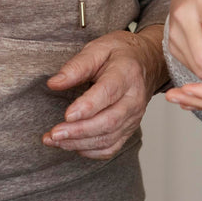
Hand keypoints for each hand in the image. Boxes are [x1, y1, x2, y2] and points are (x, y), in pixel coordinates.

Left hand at [43, 26, 164, 159]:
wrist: (147, 62)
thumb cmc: (120, 54)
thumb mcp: (98, 48)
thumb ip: (76, 66)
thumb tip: (54, 83)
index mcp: (126, 74)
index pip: (108, 93)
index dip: (88, 107)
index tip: (67, 115)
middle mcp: (133, 99)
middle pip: (108, 121)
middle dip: (79, 131)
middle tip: (54, 134)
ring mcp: (133, 117)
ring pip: (108, 138)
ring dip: (79, 143)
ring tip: (54, 140)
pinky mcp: (129, 129)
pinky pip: (111, 147)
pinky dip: (91, 151)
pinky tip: (72, 146)